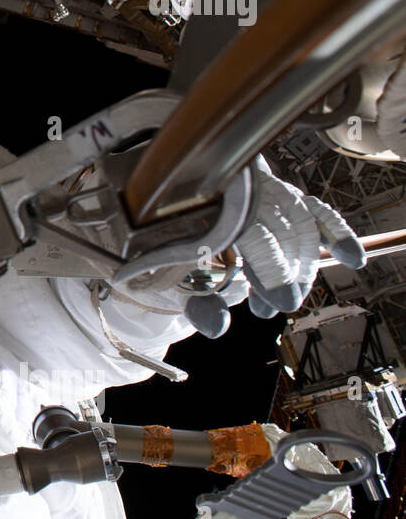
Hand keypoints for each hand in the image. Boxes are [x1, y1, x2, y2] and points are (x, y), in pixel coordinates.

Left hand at [180, 158, 365, 336]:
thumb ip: (196, 302)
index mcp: (205, 209)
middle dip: (288, 273)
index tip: (284, 303)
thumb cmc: (170, 254)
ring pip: (300, 222)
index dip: (272, 271)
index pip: (252, 236)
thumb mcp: (173, 280)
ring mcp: (260, 191)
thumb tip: (218, 327)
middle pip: (282, 230)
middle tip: (283, 305)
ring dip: (302, 264)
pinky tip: (350, 258)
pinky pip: (312, 208)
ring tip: (290, 297)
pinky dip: (333, 231)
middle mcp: (236, 194)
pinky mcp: (279, 195)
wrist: (167, 221)